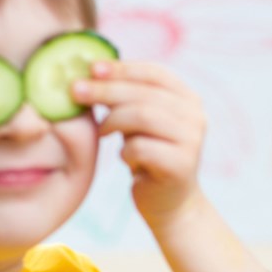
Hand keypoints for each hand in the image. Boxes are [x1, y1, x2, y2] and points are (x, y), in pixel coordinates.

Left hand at [74, 61, 206, 225]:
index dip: (122, 68)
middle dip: (106, 90)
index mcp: (188, 99)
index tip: (91, 68)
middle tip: (75, 91)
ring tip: (101, 132)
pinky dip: (125, 152)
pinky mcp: (181, 165)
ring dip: (113, 121)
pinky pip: (140, 147)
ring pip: (142, 116)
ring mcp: (191, 140)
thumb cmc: (149, 155)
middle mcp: (195, 116)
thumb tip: (90, 71)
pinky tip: (125, 158)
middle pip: (144, 94)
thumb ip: (128, 97)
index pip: (154, 72)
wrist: (171, 203)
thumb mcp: (140, 121)